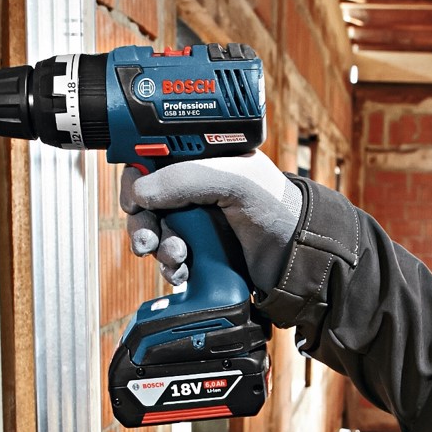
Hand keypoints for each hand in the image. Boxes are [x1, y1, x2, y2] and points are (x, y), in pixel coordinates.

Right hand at [120, 152, 302, 288]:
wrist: (298, 257)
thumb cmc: (277, 208)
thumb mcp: (234, 180)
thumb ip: (185, 178)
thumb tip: (141, 190)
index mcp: (201, 159)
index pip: (152, 159)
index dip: (136, 178)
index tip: (133, 199)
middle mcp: (195, 188)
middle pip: (146, 200)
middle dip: (142, 221)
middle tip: (146, 238)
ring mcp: (197, 221)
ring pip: (155, 232)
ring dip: (158, 247)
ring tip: (177, 257)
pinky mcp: (200, 251)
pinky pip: (169, 258)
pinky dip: (170, 267)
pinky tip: (183, 272)